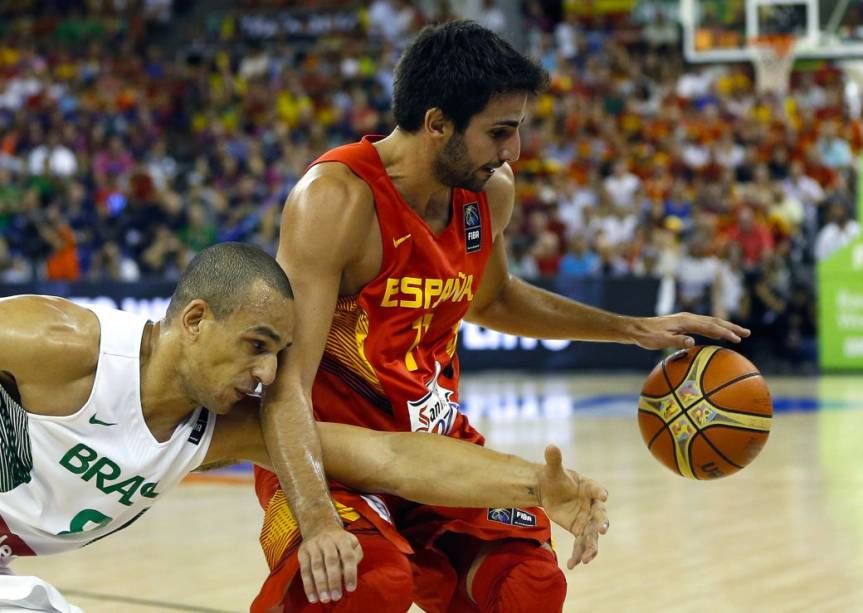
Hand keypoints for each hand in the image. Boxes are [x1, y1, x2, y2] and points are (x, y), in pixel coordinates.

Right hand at [298, 525, 362, 603]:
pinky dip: (308, 585)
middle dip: (334, 581)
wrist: (319, 525)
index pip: (348, 556)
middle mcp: (327, 540)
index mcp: (342, 539)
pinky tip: (312, 597)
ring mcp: (314, 545)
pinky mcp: (303, 552)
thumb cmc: (340, 541)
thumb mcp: (353, 543)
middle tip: (336, 597)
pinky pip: (304, 570)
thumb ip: (356, 556)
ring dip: (320, 585)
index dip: (350, 573)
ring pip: (316, 566)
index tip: (351, 588)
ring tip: (325, 599)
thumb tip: (349, 573)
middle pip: (331, 561)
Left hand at [536, 445, 608, 568]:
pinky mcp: (579, 529)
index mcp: (589, 487)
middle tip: (602, 529)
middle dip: (602, 522)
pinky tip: (573, 564)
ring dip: (591, 547)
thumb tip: (551, 446)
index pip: (596, 490)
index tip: (603, 496)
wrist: (549, 490)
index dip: (600, 492)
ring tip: (586, 559)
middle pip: (600, 515)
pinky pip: (582, 543)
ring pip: (593, 535)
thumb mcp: (553, 469)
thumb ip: (554, 459)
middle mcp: (592, 505)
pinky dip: (578, 554)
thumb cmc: (555, 477)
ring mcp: (587, 519)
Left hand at [628, 312, 749, 349]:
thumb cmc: (647, 337)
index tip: (738, 339)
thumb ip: (676, 342)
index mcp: (685, 321)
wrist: (636, 329)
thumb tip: (692, 343)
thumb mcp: (660, 341)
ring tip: (739, 334)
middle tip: (747, 334)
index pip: (710, 326)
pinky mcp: (683, 323)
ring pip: (710, 322)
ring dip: (725, 327)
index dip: (724, 333)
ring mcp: (686, 319)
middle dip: (731, 327)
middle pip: (714, 321)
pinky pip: (704, 325)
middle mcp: (688, 318)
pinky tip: (719, 335)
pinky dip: (715, 329)